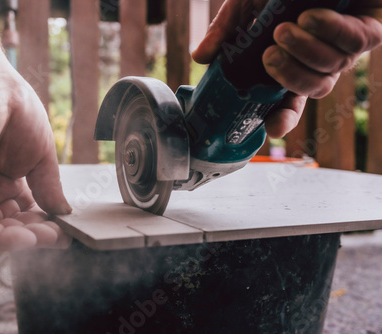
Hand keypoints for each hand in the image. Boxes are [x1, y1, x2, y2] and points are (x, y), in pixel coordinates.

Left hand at [0, 1, 71, 251]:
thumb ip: (49, 186)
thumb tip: (63, 213)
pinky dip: (1, 238)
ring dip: (19, 240)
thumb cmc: (12, 108)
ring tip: (47, 237)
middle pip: (5, 225)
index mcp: (2, 178)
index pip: (19, 212)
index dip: (41, 225)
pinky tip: (29, 235)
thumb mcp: (41, 154)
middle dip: (32, 235)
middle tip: (58, 236)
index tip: (64, 232)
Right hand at [192, 0, 381, 137]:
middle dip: (290, 78)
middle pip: (314, 89)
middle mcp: (321, 59)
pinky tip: (311, 17)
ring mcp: (347, 46)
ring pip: (333, 68)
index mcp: (293, 61)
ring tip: (285, 29)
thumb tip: (199, 57)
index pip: (291, 100)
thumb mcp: (245, 5)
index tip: (271, 128)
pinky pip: (356, 43)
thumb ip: (226, 31)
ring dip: (306, 52)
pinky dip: (330, 32)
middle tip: (269, 56)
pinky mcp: (372, 29)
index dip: (283, 118)